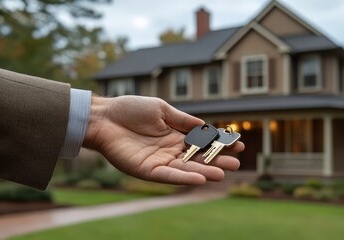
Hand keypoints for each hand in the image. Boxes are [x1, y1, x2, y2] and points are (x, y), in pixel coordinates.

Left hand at [83, 95, 244, 184]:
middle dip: (216, 161)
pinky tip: (200, 178)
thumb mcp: (162, 110)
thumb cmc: (131, 109)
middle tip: (236, 163)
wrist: (105, 116)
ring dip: (204, 172)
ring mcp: (159, 162)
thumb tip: (205, 125)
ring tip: (223, 173)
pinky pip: (168, 176)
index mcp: (174, 136)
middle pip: (197, 159)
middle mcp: (169, 151)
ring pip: (186, 169)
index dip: (218, 144)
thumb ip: (183, 120)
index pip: (202, 143)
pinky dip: (184, 178)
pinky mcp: (147, 170)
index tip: (238, 144)